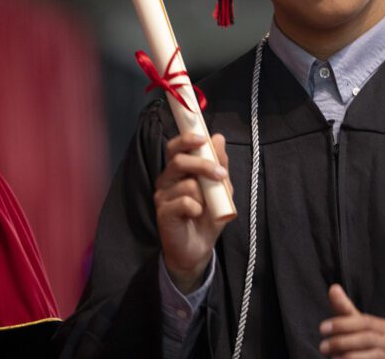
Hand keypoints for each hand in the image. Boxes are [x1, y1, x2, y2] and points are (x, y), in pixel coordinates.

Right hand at [154, 132, 232, 293]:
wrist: (198, 247)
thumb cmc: (208, 215)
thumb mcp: (221, 188)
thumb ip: (219, 164)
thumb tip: (218, 138)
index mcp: (178, 169)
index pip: (175, 147)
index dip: (186, 139)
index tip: (202, 138)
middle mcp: (166, 179)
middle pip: (178, 160)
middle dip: (202, 165)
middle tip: (221, 175)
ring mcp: (162, 195)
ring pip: (185, 184)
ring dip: (204, 194)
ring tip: (206, 206)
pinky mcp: (162, 212)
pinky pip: (184, 202)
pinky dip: (196, 208)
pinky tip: (196, 215)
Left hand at [319, 284, 384, 357]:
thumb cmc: (372, 342)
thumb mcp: (359, 325)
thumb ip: (346, 309)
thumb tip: (333, 287)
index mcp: (382, 326)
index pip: (363, 321)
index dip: (342, 324)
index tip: (322, 328)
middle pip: (366, 339)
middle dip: (342, 342)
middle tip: (323, 347)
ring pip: (372, 356)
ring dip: (349, 356)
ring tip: (332, 357)